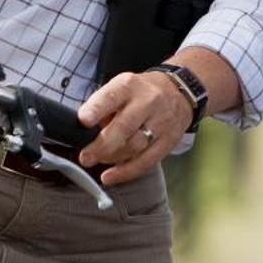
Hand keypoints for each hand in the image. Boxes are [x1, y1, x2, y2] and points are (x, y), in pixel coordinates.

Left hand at [76, 70, 194, 186]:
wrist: (179, 92)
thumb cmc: (141, 92)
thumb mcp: (121, 87)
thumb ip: (103, 106)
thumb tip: (85, 130)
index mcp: (129, 86)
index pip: (111, 96)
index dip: (96, 109)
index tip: (83, 120)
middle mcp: (148, 102)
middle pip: (124, 127)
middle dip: (101, 146)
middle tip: (85, 157)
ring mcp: (161, 122)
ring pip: (135, 146)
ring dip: (112, 158)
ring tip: (98, 161)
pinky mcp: (169, 140)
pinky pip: (147, 161)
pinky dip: (127, 171)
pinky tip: (112, 176)